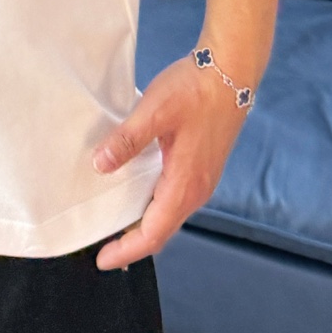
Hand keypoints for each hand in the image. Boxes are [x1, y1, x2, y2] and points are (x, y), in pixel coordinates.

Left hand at [91, 53, 248, 269]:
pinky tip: (141, 194)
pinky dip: (156, 207)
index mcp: (185, 184)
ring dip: (146, 225)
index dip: (127, 249)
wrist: (231, 71)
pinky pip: (176, 199)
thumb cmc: (195, 90)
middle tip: (106, 250)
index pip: (153, 233)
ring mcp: (203, 179)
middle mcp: (197, 190)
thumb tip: (100, 165)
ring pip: (170, 215)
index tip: (103, 260)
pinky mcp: (203, 166)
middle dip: (134, 244)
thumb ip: (127, 140)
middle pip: (162, 230)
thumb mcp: (155, 112)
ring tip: (119, 226)